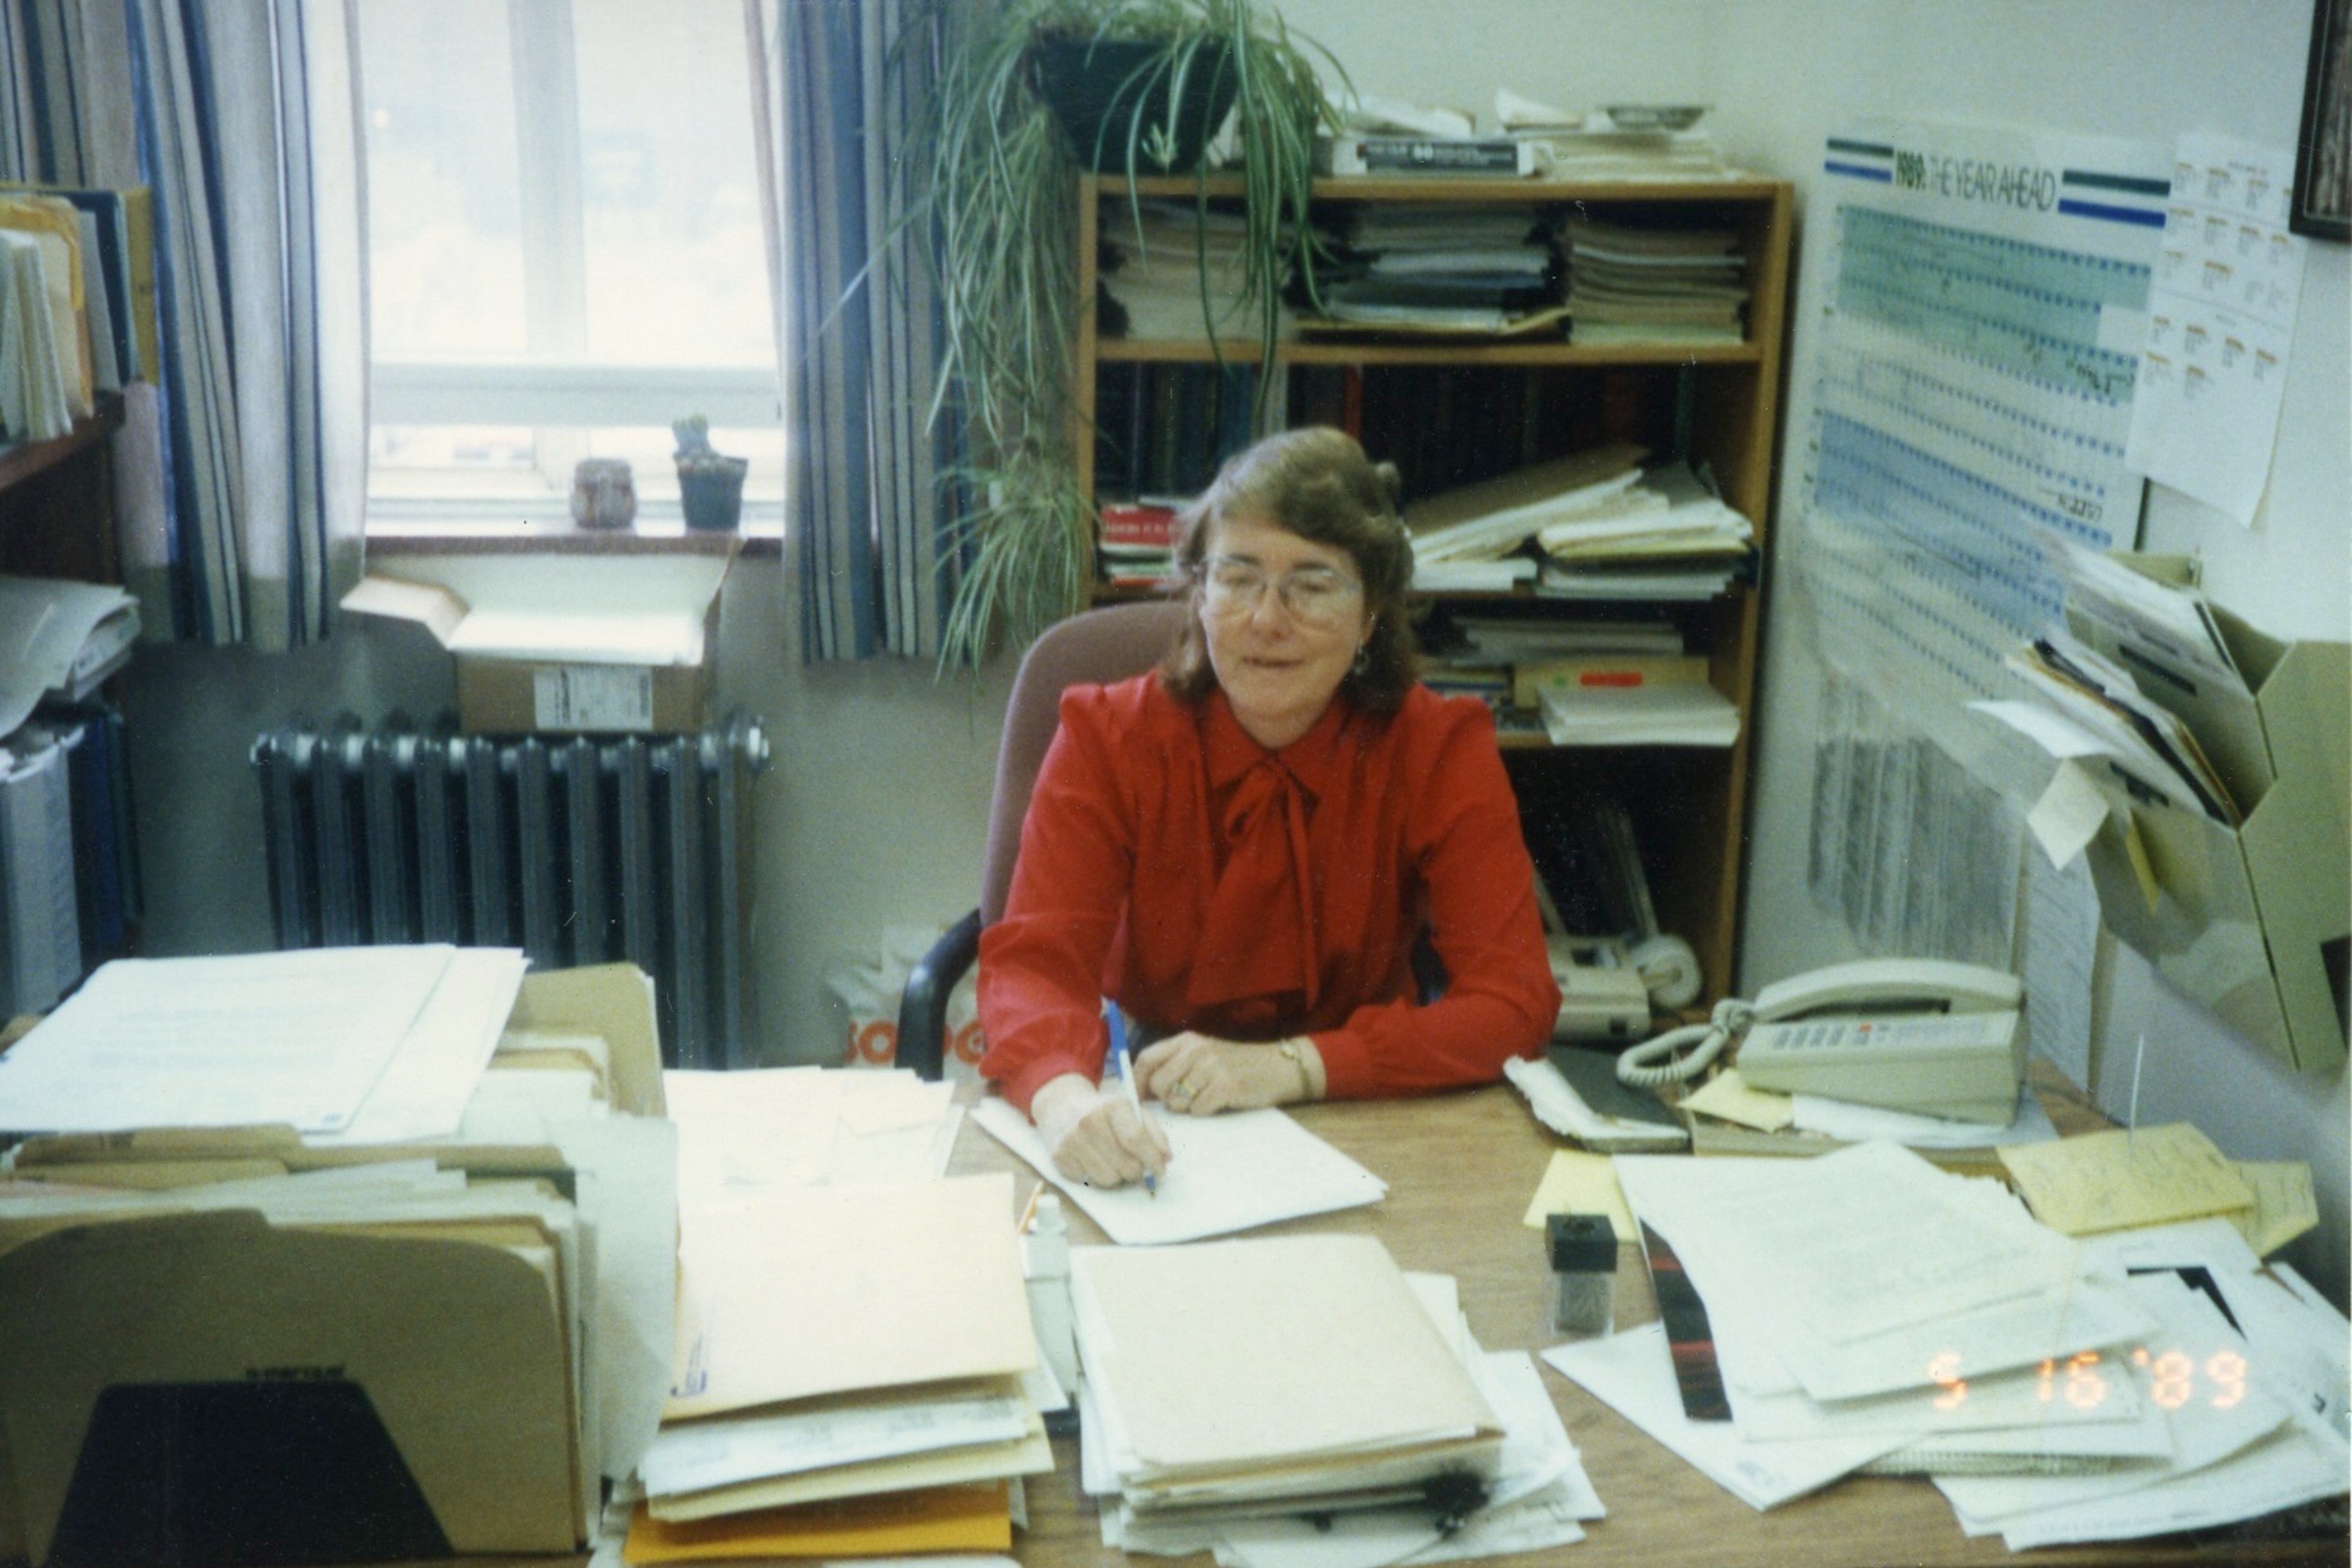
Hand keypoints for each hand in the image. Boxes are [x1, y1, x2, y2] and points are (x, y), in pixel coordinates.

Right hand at [1032, 1072, 1170, 1189]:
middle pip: (1125, 1164)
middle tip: (1135, 1167)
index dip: (1152, 1159)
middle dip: (1137, 1172)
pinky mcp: (1059, 1156)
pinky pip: (1088, 1182)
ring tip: (1112, 1161)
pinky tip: (1092, 1160)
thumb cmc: (1103, 1110)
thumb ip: (1154, 1133)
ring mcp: (1072, 1139)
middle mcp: (1090, 1121)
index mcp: (1113, 1106)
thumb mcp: (1132, 1111)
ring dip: (1116, 1176)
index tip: (1160, 1171)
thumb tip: (1166, 1159)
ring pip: (1108, 1179)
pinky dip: (1095, 1176)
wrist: (1060, 1105)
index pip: (1136, 1140)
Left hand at [1136, 1033, 1321, 1114]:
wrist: (1276, 1067)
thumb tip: (1144, 1089)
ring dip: (1187, 1106)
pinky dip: (1205, 1111)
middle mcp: (1196, 1050)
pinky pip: (1198, 1110)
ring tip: (1204, 1097)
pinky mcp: (1225, 1086)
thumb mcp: (1203, 1054)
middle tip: (1183, 1099)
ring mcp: (1211, 1067)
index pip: (1146, 1058)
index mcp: (1187, 1040)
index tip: (1138, 1097)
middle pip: (1158, 1083)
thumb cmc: (1235, 1064)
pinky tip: (1218, 1102)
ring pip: (1177, 1100)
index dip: (1137, 1081)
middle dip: (1165, 1098)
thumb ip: (1176, 1064)